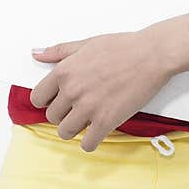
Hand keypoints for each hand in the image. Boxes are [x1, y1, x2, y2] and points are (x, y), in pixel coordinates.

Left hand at [29, 29, 173, 151]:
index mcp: (64, 71)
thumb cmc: (122, 46)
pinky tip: (98, 131)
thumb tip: (36, 54)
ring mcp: (88, 108)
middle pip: (52, 117)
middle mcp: (72, 91)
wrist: (152, 55)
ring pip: (65, 133)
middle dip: (63, 114)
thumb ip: (59, 51)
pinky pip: (87, 144)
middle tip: (79, 107)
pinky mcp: (106, 122)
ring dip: (74, 129)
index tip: (59, 100)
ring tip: (88, 120)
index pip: (38, 98)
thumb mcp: (86, 43)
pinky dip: (91, 141)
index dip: (47, 101)